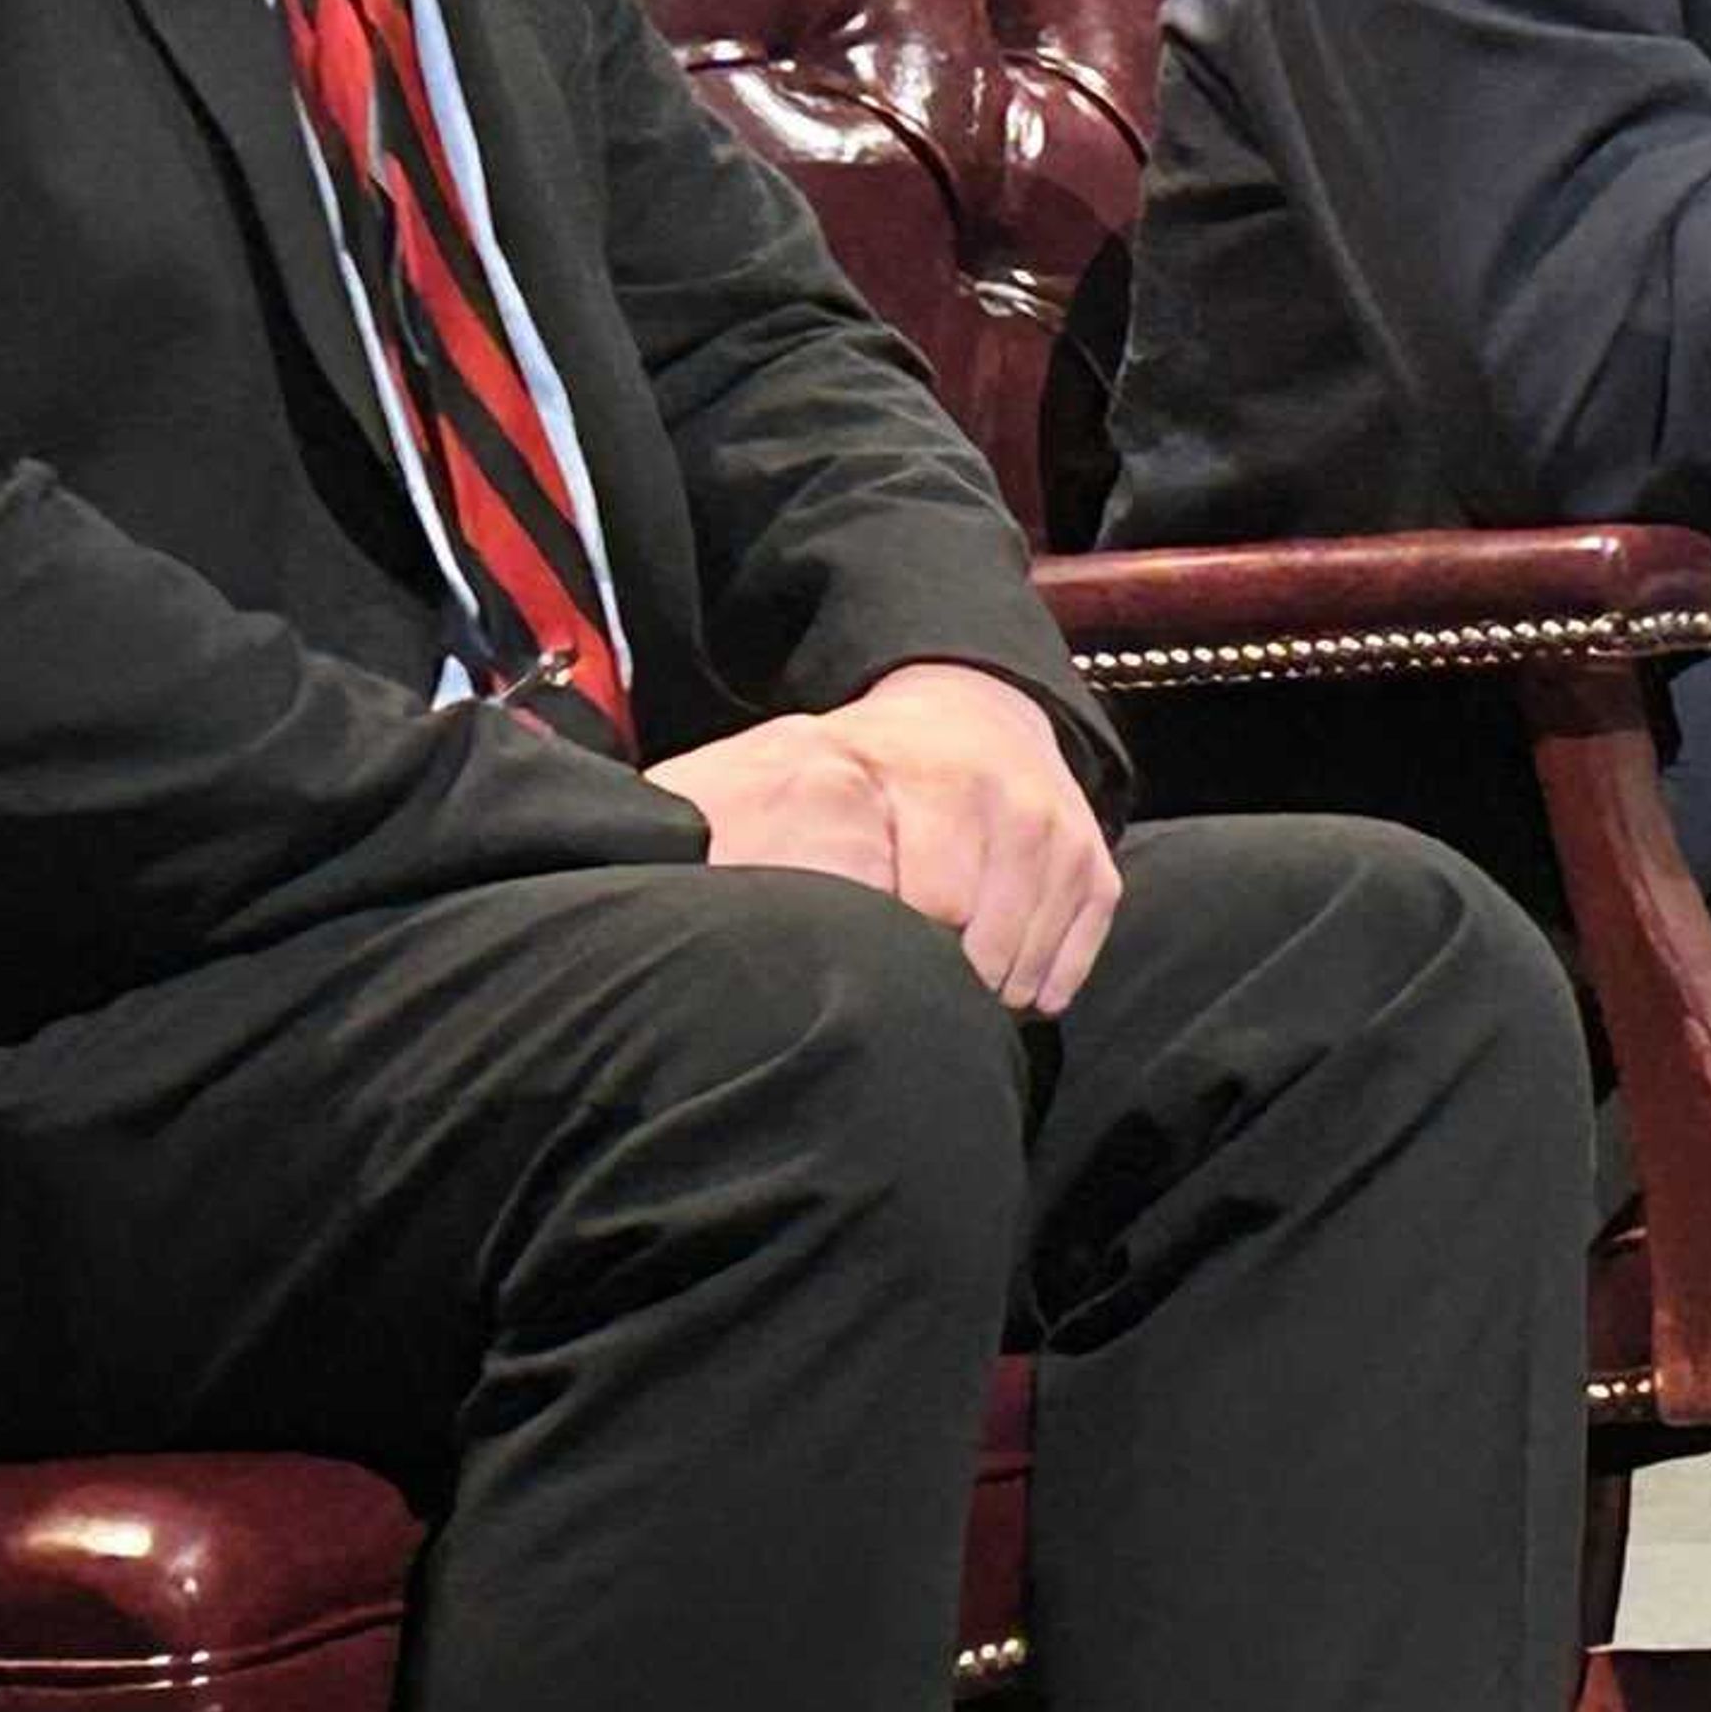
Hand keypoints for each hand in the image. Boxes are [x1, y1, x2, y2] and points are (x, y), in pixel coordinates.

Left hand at [647, 663, 1119, 1013]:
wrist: (970, 711)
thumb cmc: (842, 775)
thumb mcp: (751, 777)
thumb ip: (684, 831)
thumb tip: (616, 894)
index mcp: (869, 772)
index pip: (882, 903)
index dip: (853, 960)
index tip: (828, 984)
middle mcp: (968, 789)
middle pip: (952, 947)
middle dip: (917, 989)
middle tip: (883, 996)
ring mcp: (1041, 827)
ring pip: (1011, 971)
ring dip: (970, 1000)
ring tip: (931, 986)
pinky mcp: (1094, 864)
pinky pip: (1063, 974)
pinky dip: (1026, 994)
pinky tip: (987, 977)